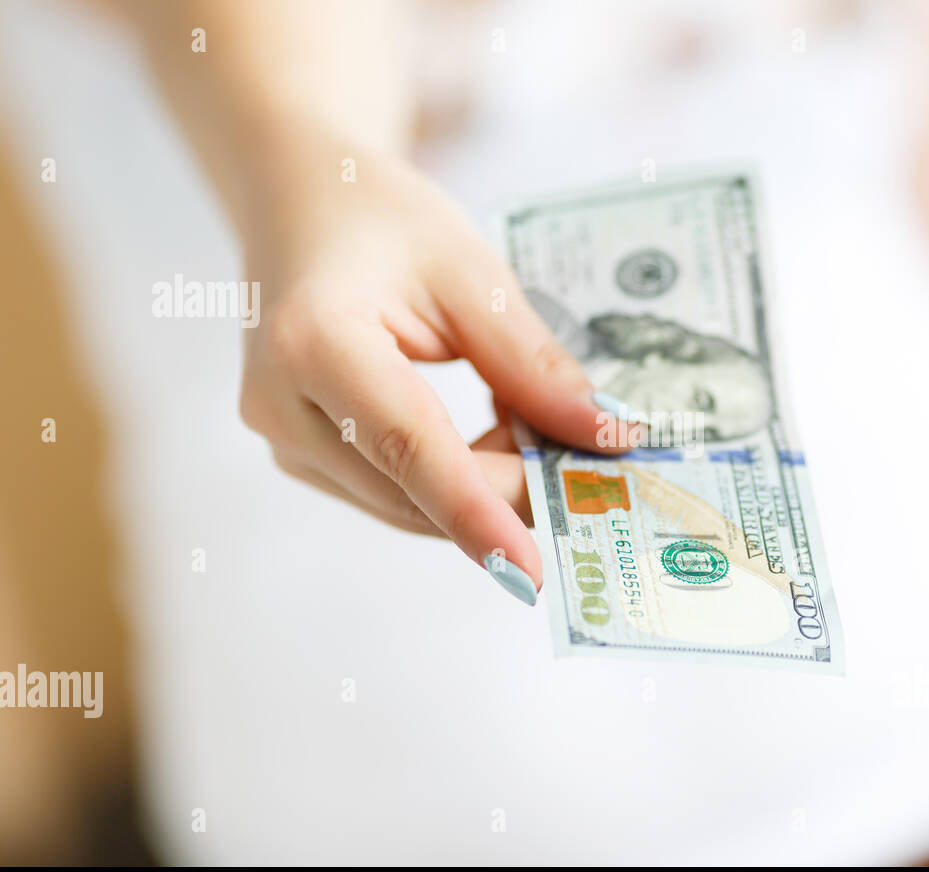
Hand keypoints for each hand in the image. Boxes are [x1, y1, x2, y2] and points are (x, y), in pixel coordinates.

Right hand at [235, 130, 635, 602]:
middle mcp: (282, 405)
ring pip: (407, 504)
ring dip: (487, 485)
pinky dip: (457, 478)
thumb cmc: (380, 218)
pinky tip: (492, 433)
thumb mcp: (471, 273)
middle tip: (592, 468)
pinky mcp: (300, 456)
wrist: (297, 203)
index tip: (533, 569)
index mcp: (315, 340)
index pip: (409, 446)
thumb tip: (606, 439)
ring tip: (534, 428)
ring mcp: (283, 440)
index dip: (477, 512)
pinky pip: (394, 493)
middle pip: (413, 488)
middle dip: (510, 491)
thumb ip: (533, 363)